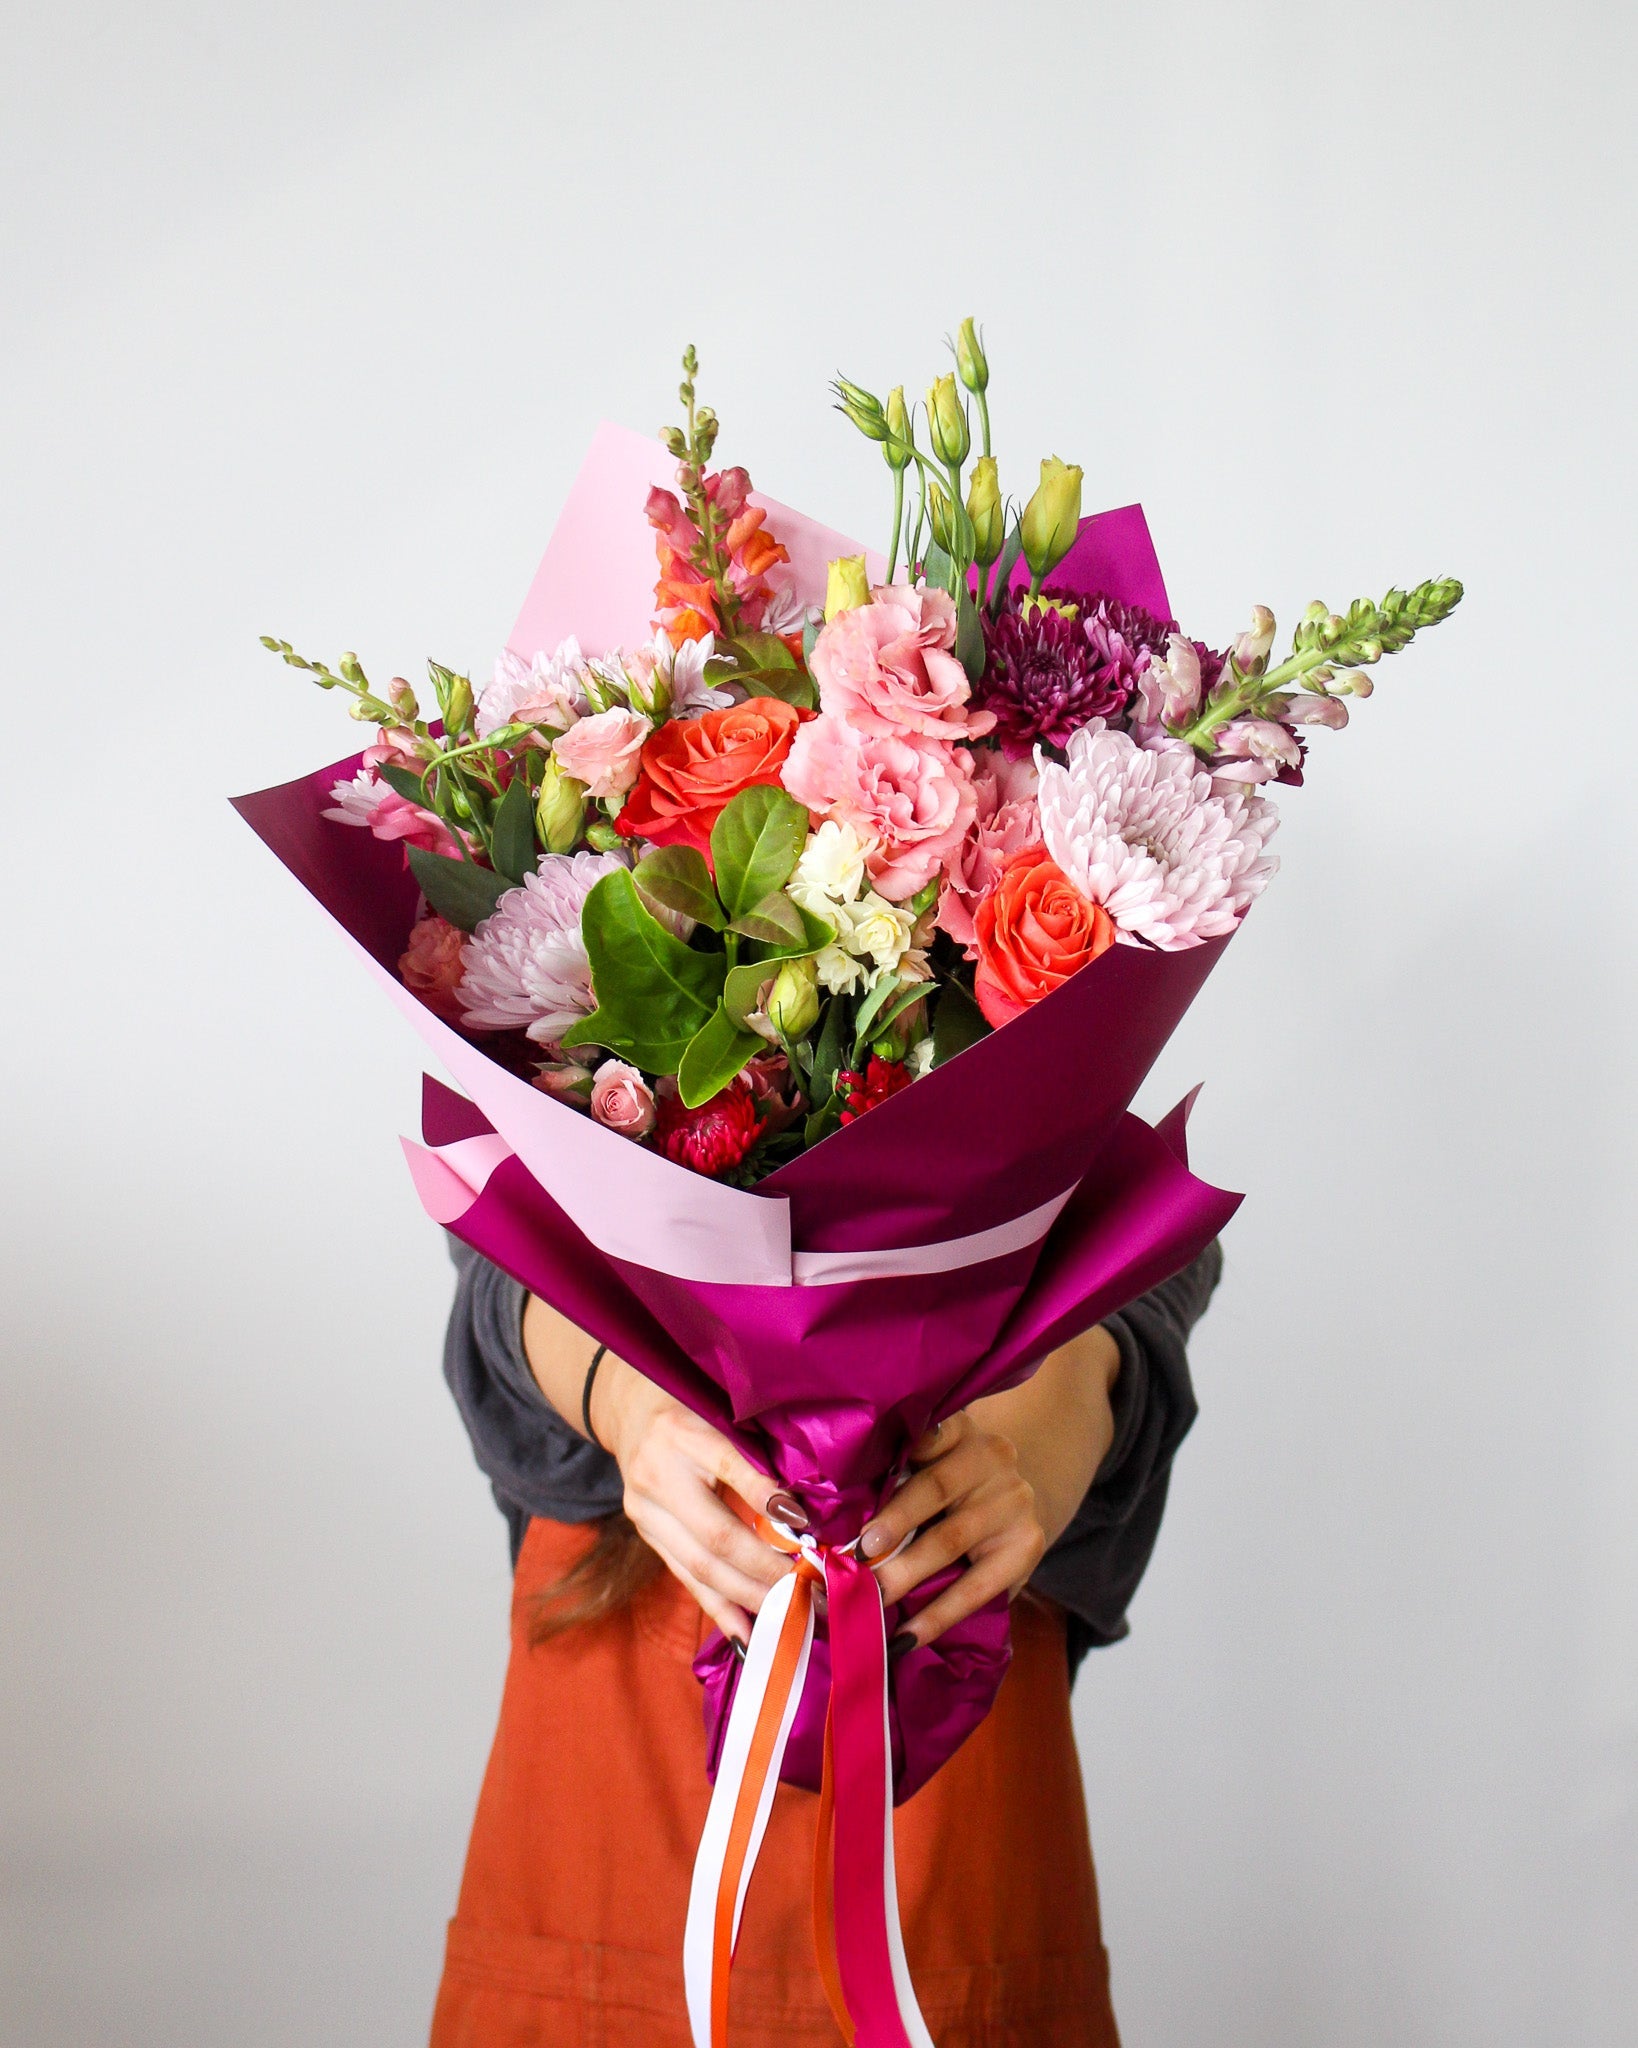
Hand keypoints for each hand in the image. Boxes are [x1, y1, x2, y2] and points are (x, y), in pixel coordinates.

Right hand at [593, 1355, 787, 1647]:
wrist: (630, 1410)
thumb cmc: (693, 1405)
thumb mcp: (724, 1411)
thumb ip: (757, 1452)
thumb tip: (803, 1505)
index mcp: (682, 1433)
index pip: (731, 1470)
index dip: (767, 1500)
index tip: (806, 1527)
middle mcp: (656, 1476)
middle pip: (715, 1537)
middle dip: (767, 1572)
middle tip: (811, 1591)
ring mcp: (645, 1512)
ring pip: (699, 1567)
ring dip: (747, 1599)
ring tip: (788, 1621)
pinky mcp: (646, 1535)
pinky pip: (685, 1578)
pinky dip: (719, 1608)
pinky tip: (746, 1636)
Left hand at [855, 1410, 1046, 1653]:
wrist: (1010, 1506)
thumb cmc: (947, 1488)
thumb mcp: (926, 1467)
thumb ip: (891, 1478)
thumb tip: (824, 1522)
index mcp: (957, 1429)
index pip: (924, 1430)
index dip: (891, 1453)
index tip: (853, 1480)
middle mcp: (991, 1455)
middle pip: (932, 1489)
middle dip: (888, 1526)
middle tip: (852, 1558)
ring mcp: (1013, 1500)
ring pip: (949, 1540)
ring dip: (904, 1574)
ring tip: (867, 1599)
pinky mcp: (1027, 1545)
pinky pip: (976, 1587)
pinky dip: (937, 1615)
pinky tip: (906, 1636)